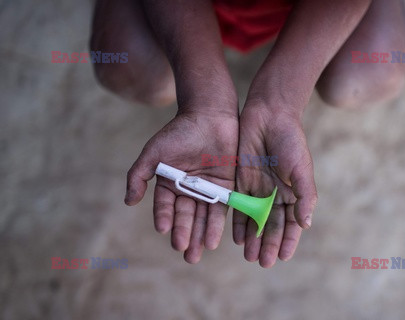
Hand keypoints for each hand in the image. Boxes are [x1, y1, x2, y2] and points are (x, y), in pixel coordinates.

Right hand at [125, 108, 237, 263]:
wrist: (210, 115)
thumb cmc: (179, 132)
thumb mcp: (154, 152)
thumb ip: (138, 175)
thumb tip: (128, 202)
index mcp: (169, 183)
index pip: (165, 206)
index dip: (165, 218)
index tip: (164, 231)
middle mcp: (188, 189)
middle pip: (186, 216)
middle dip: (185, 235)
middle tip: (185, 254)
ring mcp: (208, 189)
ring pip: (203, 217)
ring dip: (200, 236)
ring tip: (198, 254)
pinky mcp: (226, 187)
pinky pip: (221, 208)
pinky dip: (217, 224)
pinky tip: (213, 240)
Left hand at [233, 104, 316, 267]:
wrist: (269, 115)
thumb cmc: (290, 141)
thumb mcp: (301, 169)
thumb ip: (305, 196)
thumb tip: (306, 224)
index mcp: (294, 192)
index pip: (292, 223)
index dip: (288, 241)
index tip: (282, 258)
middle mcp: (275, 194)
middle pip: (272, 225)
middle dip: (267, 244)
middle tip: (261, 262)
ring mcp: (257, 188)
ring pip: (254, 220)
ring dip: (252, 238)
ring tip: (248, 256)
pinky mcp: (241, 181)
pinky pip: (238, 206)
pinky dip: (238, 222)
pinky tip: (235, 238)